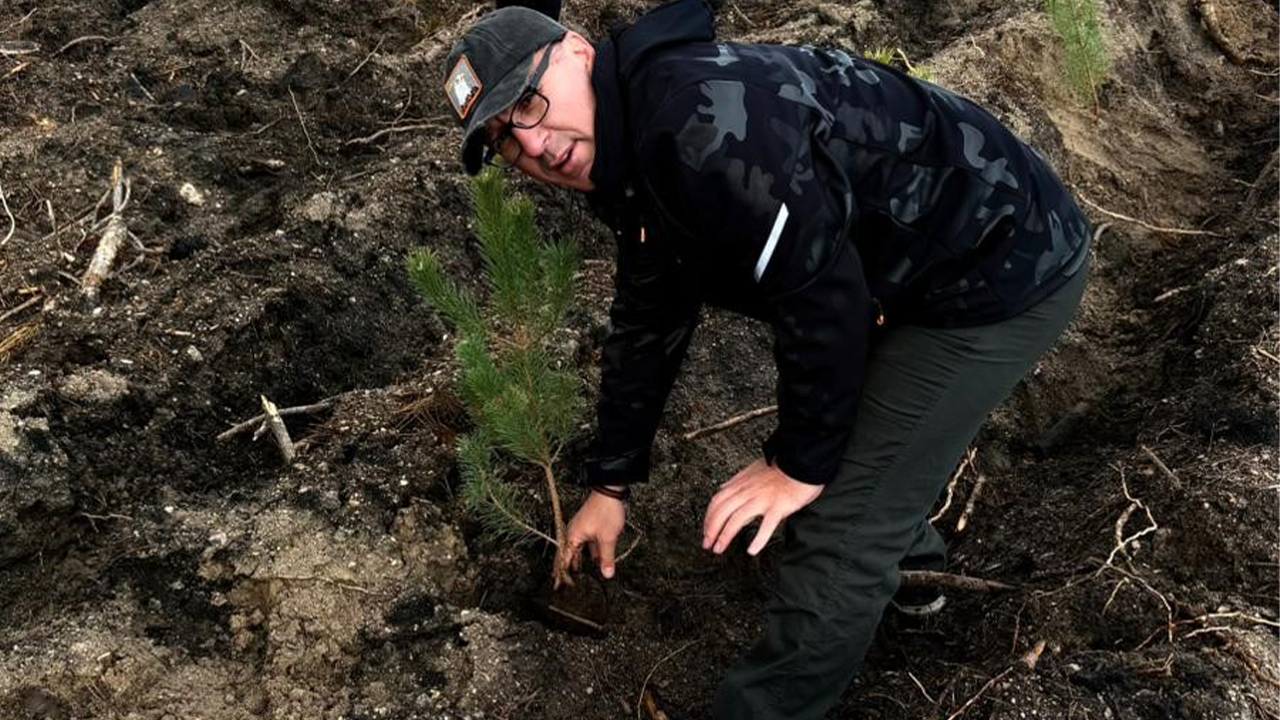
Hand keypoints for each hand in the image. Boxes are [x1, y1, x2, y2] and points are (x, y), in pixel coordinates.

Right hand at [563, 488, 626, 579]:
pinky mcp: (589, 524)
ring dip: (579, 559)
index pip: (564, 559)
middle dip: (567, 567)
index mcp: (573, 536)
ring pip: (578, 548)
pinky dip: (589, 551)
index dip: (562, 573)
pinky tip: (595, 557)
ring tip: (578, 570)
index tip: (558, 584)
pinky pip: (586, 542)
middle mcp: (574, 532)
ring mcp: (582, 527)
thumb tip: (606, 574)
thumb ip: (606, 557)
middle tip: (562, 580)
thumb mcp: (607, 538)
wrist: (610, 491)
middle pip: (568, 553)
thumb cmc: (605, 510)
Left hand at [703, 458, 822, 555]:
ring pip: (737, 519)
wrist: (802, 462)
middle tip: (707, 544)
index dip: (708, 518)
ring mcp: (762, 500)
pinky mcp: (778, 507)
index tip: (705, 530)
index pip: (717, 502)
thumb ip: (737, 480)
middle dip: (711, 530)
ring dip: (725, 536)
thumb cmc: (781, 467)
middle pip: (722, 512)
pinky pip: (766, 526)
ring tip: (719, 549)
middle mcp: (748, 492)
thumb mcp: (753, 469)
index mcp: (742, 484)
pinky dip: (758, 539)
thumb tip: (722, 488)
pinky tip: (752, 550)